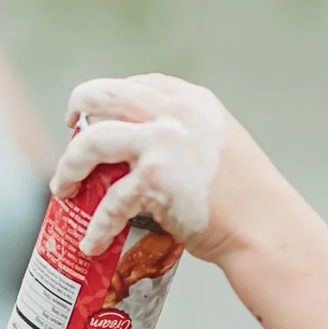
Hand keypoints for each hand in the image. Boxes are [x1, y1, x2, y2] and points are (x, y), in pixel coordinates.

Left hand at [55, 74, 260, 261]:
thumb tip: (144, 149)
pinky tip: (90, 244)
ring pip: (91, 142)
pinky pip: (109, 202)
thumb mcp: (218, 145)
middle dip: (76, 111)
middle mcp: (175, 112)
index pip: (137, 84)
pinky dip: (96, 227)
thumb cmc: (244, 197)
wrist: (264, 227)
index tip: (92, 118)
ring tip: (62, 189)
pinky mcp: (155, 179)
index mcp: (191, 100)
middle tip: (69, 136)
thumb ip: (185, 135)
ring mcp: (163, 142)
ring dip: (68, 167)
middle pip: (102, 95)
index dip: (108, 99)